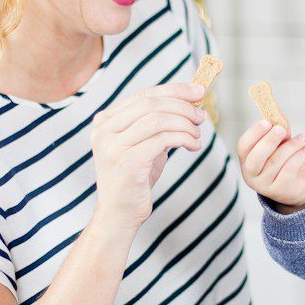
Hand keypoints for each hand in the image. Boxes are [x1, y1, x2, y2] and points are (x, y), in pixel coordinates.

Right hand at [90, 83, 205, 230]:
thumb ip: (157, 123)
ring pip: (157, 119)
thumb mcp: (144, 144)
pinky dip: (183, 138)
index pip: (143, 94)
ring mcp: (112, 146)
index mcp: (105, 121)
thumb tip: (190, 101)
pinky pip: (162, 139)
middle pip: (151, 104)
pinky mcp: (126, 162)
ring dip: (184, 123)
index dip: (174, 90)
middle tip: (201, 116)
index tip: (198, 91)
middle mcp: (104, 130)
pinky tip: (193, 146)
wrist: (119, 214)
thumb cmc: (134, 179)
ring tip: (197, 134)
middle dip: (182, 106)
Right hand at [237, 119, 304, 209]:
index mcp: (246, 159)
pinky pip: (289, 170)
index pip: (243, 146)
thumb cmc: (284, 160)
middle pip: (256, 157)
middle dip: (269, 141)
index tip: (267, 122)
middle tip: (281, 129)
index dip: (254, 133)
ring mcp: (264, 185)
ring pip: (276, 162)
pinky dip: (299, 157)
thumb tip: (279, 116)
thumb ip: (278, 130)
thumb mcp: (279, 144)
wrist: (296, 186)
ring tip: (303, 138)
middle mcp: (250, 174)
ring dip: (291, 146)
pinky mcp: (279, 190)